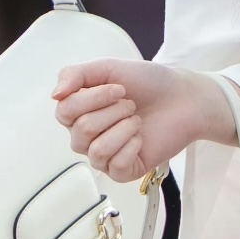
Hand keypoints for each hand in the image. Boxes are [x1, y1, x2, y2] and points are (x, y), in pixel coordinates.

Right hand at [50, 59, 239, 183]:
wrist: (184, 98)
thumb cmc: (149, 83)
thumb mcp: (109, 68)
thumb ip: (75, 74)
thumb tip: (54, 95)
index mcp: (79, 111)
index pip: (64, 111)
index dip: (93, 98)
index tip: (119, 88)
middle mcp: (87, 136)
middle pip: (82, 130)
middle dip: (113, 111)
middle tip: (131, 104)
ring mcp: (104, 155)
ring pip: (97, 150)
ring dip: (123, 128)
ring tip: (137, 120)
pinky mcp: (124, 170)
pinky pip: (115, 166)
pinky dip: (132, 146)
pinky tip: (141, 138)